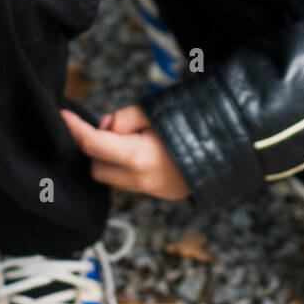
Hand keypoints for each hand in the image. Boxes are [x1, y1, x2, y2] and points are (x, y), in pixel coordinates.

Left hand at [60, 104, 190, 200]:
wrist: (240, 144)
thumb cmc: (200, 119)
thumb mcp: (158, 109)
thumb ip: (125, 119)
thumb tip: (108, 128)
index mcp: (139, 157)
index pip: (93, 144)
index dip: (75, 128)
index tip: (64, 115)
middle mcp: (142, 181)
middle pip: (97, 167)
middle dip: (98, 147)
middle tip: (120, 127)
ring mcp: (155, 191)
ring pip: (115, 178)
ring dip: (114, 159)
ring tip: (139, 137)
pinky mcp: (165, 195)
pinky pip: (134, 182)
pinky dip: (131, 166)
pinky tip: (151, 149)